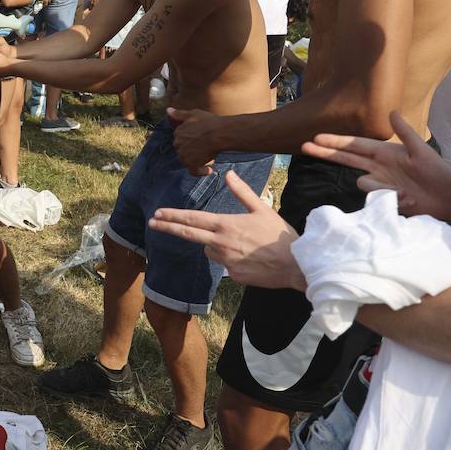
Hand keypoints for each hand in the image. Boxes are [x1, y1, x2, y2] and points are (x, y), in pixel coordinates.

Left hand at [148, 170, 303, 289]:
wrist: (297, 265)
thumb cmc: (280, 235)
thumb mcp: (262, 209)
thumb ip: (242, 192)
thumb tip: (229, 174)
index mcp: (226, 225)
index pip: (192, 219)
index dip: (172, 216)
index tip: (157, 213)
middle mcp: (221, 243)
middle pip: (188, 234)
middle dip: (168, 227)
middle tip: (153, 223)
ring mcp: (226, 261)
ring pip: (211, 250)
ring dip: (217, 246)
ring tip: (244, 244)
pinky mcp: (234, 275)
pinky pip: (226, 265)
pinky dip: (233, 260)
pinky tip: (252, 258)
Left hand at [169, 107, 221, 175]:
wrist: (219, 133)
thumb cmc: (209, 122)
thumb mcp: (193, 114)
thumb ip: (179, 114)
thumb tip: (168, 110)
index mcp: (178, 133)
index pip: (182, 140)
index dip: (191, 141)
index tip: (200, 141)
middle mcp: (178, 144)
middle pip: (184, 150)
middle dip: (193, 150)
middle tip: (206, 148)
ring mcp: (184, 155)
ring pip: (188, 160)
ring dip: (198, 160)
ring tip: (210, 156)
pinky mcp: (191, 164)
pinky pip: (194, 171)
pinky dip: (201, 171)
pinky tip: (209, 170)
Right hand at [301, 110, 450, 221]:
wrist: (450, 199)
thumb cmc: (439, 173)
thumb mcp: (423, 151)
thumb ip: (406, 132)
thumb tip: (392, 111)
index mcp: (385, 153)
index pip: (354, 145)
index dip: (335, 141)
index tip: (316, 138)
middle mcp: (379, 167)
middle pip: (345, 159)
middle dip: (326, 152)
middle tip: (305, 146)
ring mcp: (381, 184)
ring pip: (363, 184)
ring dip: (382, 190)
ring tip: (405, 194)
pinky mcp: (384, 200)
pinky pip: (376, 199)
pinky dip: (393, 200)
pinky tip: (410, 200)